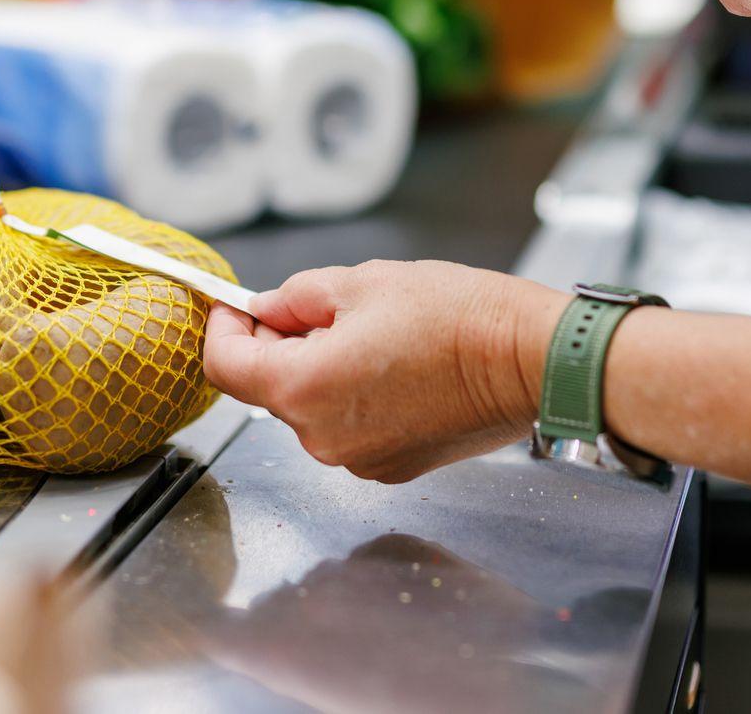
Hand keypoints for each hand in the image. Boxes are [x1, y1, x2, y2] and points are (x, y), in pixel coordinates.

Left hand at [204, 261, 569, 482]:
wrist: (527, 359)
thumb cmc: (455, 316)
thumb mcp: (361, 283)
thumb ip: (297, 298)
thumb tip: (268, 309)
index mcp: (302, 388)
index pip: (225, 367)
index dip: (223, 329)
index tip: (236, 307)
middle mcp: (321, 438)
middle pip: (271, 390)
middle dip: (285, 347)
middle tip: (326, 309)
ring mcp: (358, 460)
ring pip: (314, 409)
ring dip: (324, 373)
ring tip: (378, 336)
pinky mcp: (392, 468)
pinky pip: (351, 429)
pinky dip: (359, 399)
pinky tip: (400, 369)